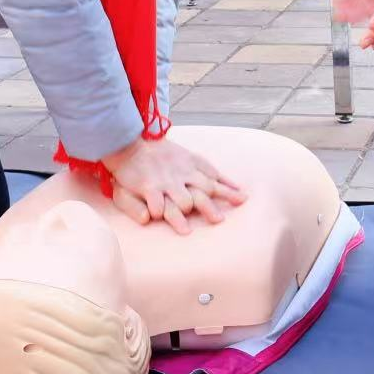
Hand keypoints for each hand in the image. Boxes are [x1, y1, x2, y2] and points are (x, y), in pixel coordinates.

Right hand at [101, 137, 246, 234]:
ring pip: (182, 202)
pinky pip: (157, 205)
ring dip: (182, 215)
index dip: (229, 189)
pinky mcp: (148, 187)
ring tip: (186, 231)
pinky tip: (156, 218)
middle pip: (202, 193)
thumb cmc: (160, 153)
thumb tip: (233, 185)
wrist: (130, 143)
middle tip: (219, 220)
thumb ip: (207, 170)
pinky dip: (158, 211)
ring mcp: (165, 182)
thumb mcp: (188, 156)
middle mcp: (181, 175)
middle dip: (210, 208)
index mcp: (191, 166)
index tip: (243, 198)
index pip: (214, 179)